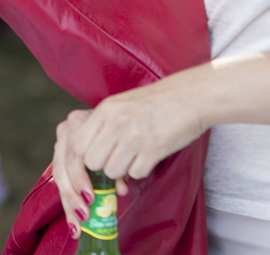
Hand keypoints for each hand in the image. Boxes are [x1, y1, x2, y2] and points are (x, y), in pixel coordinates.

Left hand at [52, 77, 209, 233]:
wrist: (191, 96)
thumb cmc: (155, 102)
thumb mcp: (120, 105)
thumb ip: (102, 125)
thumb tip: (86, 153)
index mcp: (105, 110)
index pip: (78, 144)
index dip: (85, 157)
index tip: (96, 160)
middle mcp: (116, 122)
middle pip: (92, 162)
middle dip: (102, 166)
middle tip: (116, 160)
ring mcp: (135, 136)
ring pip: (112, 171)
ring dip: (122, 171)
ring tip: (133, 158)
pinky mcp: (154, 149)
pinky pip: (136, 173)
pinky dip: (140, 171)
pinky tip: (148, 158)